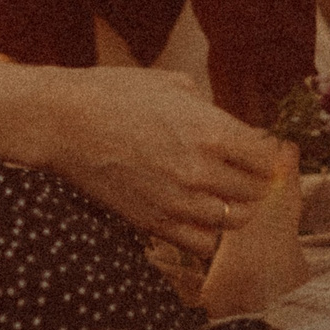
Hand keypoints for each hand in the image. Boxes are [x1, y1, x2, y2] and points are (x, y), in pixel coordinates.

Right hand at [45, 67, 284, 256]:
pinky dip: (206, 232)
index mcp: (211, 131)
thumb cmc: (113, 94)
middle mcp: (202, 170)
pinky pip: (204, 244)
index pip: (268, 158)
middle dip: (253, 179)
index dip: (266, 153)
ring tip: (218, 192)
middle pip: (257, 191)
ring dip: (233, 206)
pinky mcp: (156, 223)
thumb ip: (211, 110)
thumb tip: (236, 130)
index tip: (257, 151)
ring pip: (236, 220)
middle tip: (239, 170)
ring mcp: (179, 202)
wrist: (61, 121)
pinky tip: (195, 213)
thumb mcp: (171, 85)